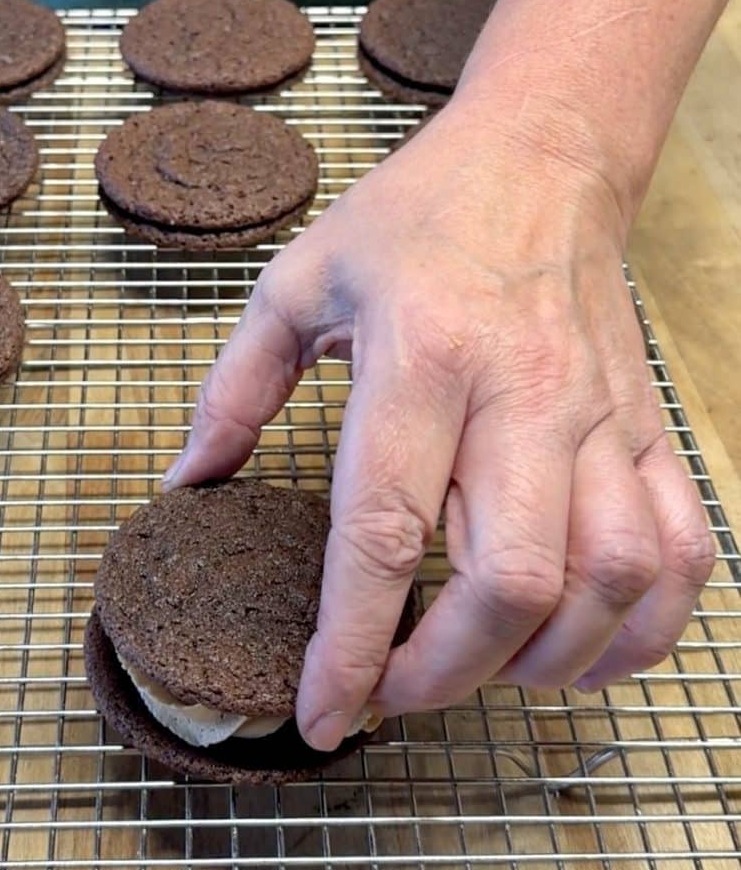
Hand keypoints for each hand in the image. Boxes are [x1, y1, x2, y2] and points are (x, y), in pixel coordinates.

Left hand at [162, 96, 714, 751]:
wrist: (542, 157)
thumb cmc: (415, 217)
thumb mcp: (298, 280)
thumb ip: (232, 387)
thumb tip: (188, 482)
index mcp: (422, 357)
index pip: (388, 530)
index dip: (351, 642)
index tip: (323, 713)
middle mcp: (524, 396)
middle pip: (512, 580)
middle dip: (445, 673)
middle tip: (391, 695)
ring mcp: (601, 416)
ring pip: (609, 580)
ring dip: (544, 664)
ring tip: (478, 675)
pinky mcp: (646, 427)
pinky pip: (680, 551)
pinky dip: (642, 628)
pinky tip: (582, 649)